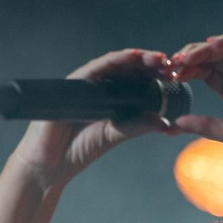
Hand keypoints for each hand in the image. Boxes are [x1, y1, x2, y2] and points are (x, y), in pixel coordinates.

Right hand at [9, 48, 171, 185]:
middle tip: (170, 62)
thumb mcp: (114, 136)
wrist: (48, 164)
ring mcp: (84, 84)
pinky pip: (94, 69)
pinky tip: (130, 57)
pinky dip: (113, 61)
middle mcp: (96, 87)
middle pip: (126, 68)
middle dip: (149, 63)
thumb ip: (137, 127)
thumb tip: (165, 123)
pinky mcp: (72, 85)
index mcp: (108, 98)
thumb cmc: (77, 149)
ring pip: (113, 63)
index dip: (153, 75)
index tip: (173, 74)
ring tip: (156, 58)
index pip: (133, 80)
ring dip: (136, 58)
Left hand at [165, 33, 222, 182]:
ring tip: (187, 57)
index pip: (206, 73)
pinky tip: (211, 45)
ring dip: (206, 50)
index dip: (188, 71)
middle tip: (173, 64)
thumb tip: (174, 123)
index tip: (170, 75)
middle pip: (214, 59)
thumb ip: (204, 125)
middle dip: (192, 58)